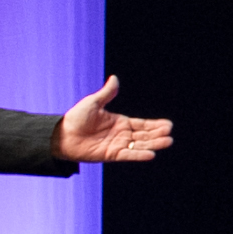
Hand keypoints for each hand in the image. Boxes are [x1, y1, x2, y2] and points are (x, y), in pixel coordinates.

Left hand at [58, 75, 175, 163]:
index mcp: (119, 122)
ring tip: (167, 142)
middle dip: (157, 134)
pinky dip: (139, 155)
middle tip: (170, 134)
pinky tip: (151, 154)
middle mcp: (121, 135)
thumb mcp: (93, 102)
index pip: (142, 124)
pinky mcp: (111, 155)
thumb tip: (114, 78)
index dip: (155, 124)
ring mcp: (117, 145)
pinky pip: (128, 155)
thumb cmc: (76, 118)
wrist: (62, 135)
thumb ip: (107, 93)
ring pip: (140, 145)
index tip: (168, 125)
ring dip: (153, 144)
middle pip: (144, 135)